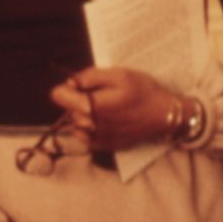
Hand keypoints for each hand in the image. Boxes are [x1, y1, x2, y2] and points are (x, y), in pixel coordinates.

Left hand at [51, 67, 180, 149]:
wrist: (164, 116)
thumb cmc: (143, 92)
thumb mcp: (120, 74)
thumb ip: (90, 76)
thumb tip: (70, 82)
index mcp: (92, 104)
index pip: (59, 95)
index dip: (69, 86)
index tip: (83, 84)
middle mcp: (90, 124)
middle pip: (68, 109)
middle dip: (79, 100)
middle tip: (103, 94)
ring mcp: (95, 138)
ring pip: (75, 123)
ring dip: (84, 114)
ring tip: (106, 108)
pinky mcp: (102, 146)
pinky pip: (84, 136)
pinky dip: (89, 128)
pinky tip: (106, 121)